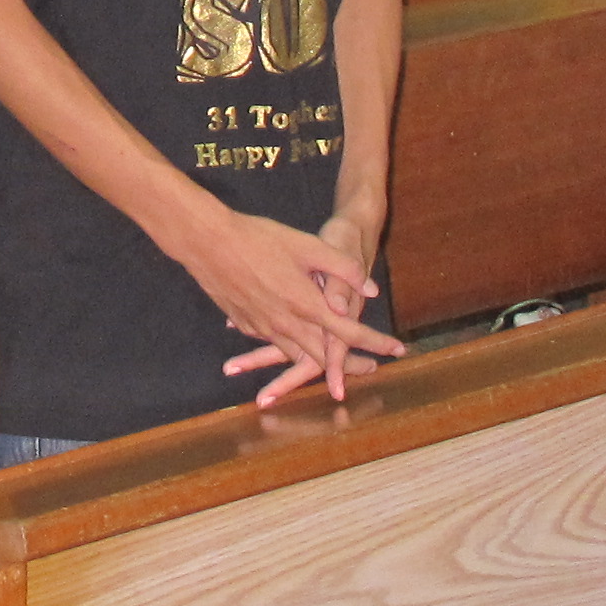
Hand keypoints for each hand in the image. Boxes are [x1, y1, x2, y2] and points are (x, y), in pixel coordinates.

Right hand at [177, 204, 402, 408]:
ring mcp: (264, 326)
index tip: (398, 350)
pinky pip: (273, 344)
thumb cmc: (258, 238)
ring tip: (334, 365)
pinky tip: (290, 343)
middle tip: (373, 367)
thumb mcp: (307, 245)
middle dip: (351, 364)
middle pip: (325, 355)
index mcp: (306, 304)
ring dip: (320, 363)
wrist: (207, 243)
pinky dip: (288, 350)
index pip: (349, 333)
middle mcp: (287, 323)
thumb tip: (370, 290)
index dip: (376, 342)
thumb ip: (341, 269)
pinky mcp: (246, 323)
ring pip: (298, 356)